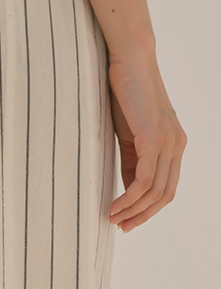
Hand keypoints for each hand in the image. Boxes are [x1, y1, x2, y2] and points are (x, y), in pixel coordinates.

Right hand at [107, 52, 187, 231]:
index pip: (166, 188)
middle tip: (120, 227)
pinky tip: (114, 204)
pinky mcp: (154, 138)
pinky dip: (130, 196)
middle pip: (164, 195)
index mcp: (174, 145)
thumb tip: (129, 189)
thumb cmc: (126, 93)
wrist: (130, 60)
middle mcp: (176, 146)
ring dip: (133, 210)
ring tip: (112, 217)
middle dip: (142, 216)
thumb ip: (133, 160)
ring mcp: (168, 142)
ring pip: (155, 191)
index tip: (127, 221)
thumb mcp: (129, 134)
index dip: (148, 209)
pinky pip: (144, 179)